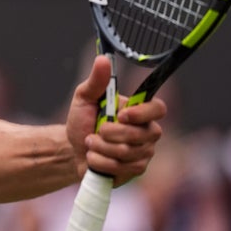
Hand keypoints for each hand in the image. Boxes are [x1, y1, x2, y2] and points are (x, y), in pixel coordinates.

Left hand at [65, 56, 165, 186]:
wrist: (72, 148)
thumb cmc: (82, 120)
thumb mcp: (84, 98)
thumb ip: (96, 81)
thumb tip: (103, 59)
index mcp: (140, 111)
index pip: (158, 109)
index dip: (142, 113)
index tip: (121, 115)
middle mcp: (148, 132)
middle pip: (141, 135)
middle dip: (110, 134)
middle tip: (95, 131)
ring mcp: (144, 153)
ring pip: (127, 153)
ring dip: (100, 148)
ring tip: (90, 143)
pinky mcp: (135, 170)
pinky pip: (120, 168)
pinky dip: (99, 161)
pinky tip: (93, 157)